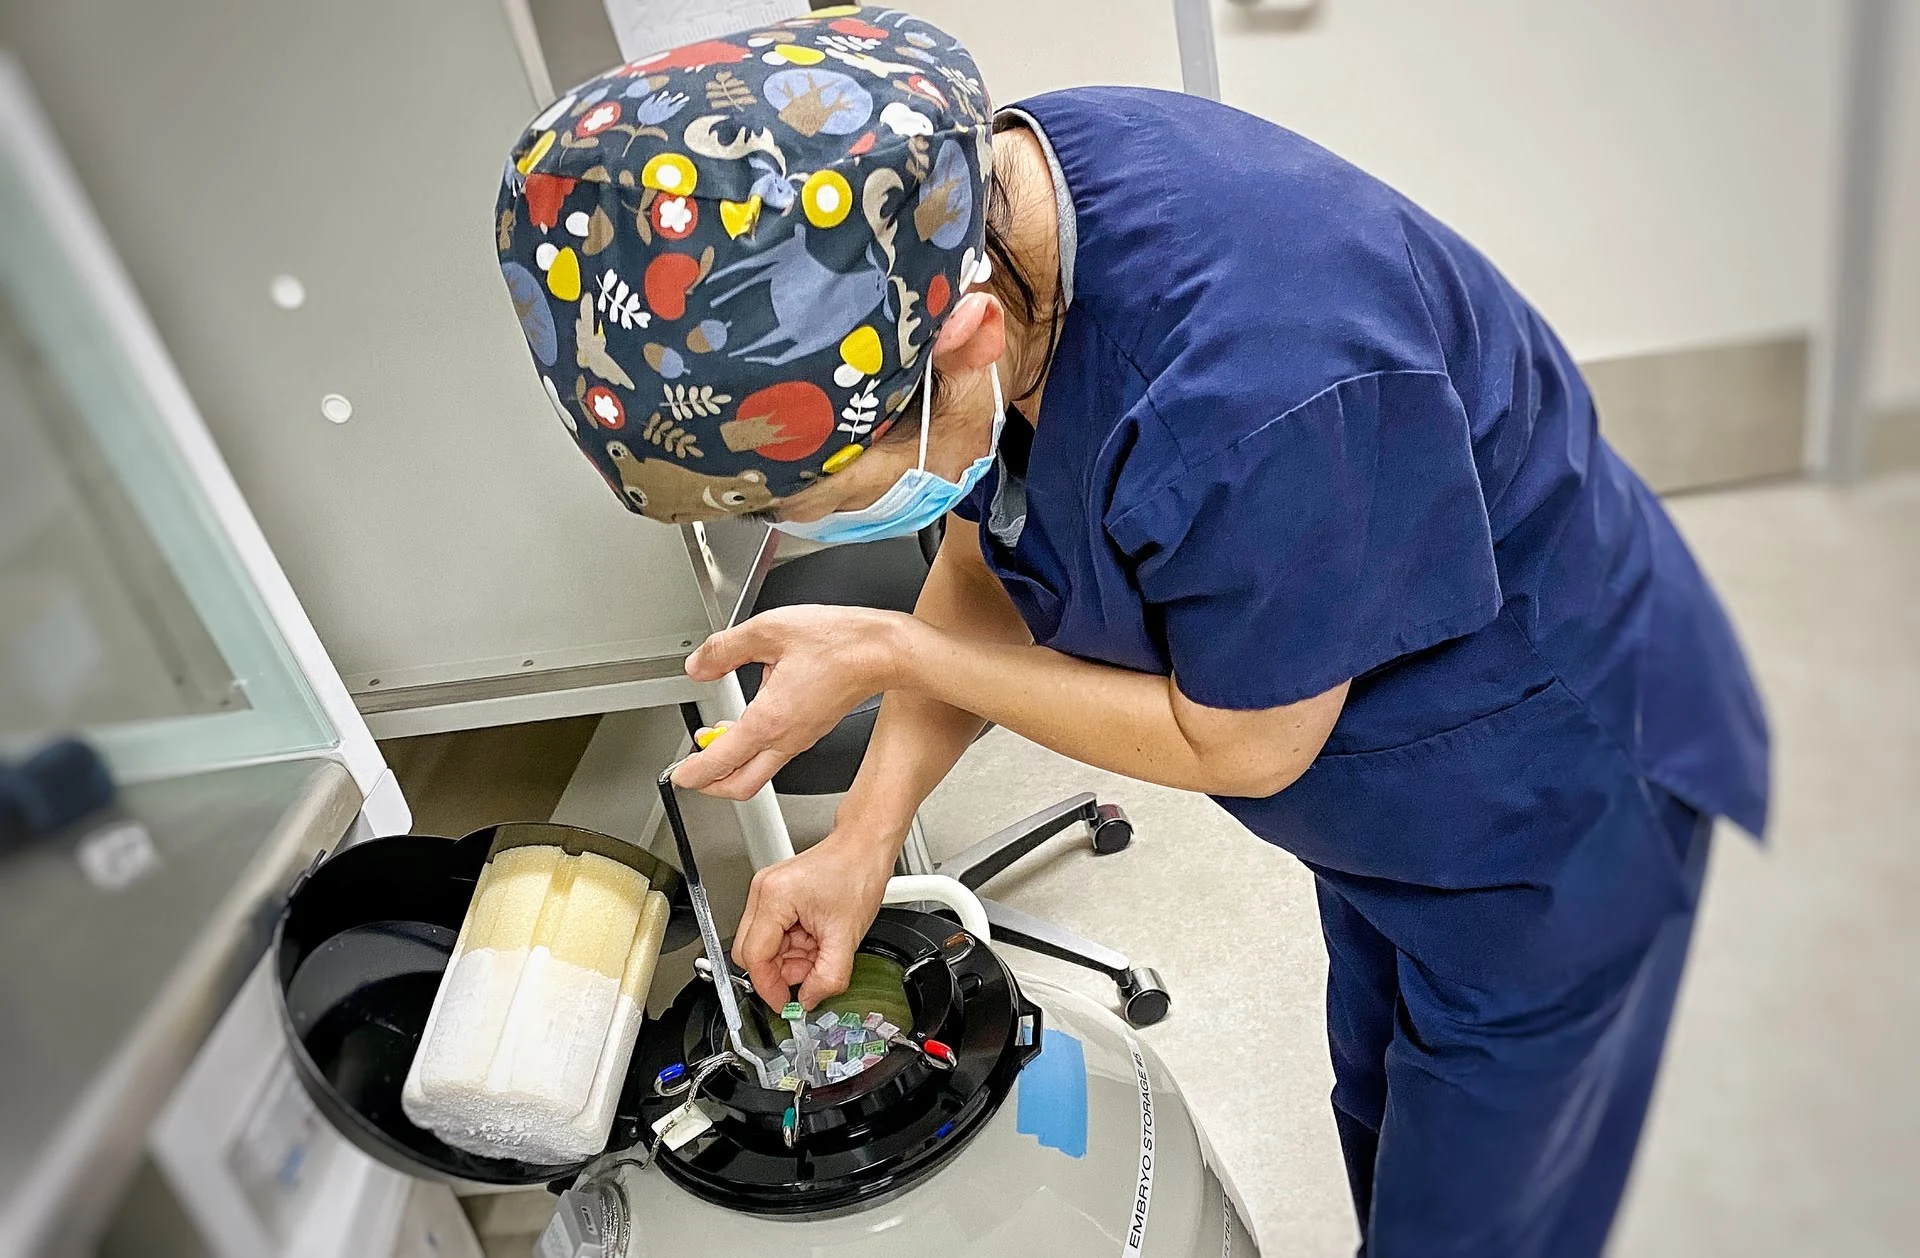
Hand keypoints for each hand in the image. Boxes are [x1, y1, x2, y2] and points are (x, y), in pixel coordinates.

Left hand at [672, 605, 912, 798]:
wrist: (884, 650)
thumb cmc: (839, 642)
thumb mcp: (770, 630)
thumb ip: (725, 649)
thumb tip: (699, 665)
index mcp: (770, 720)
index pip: (720, 762)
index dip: (692, 773)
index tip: (678, 774)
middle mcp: (786, 738)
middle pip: (741, 786)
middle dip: (711, 785)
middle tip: (692, 772)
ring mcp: (801, 738)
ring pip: (759, 772)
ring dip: (732, 765)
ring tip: (713, 742)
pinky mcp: (812, 731)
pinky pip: (775, 754)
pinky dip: (753, 749)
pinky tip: (748, 723)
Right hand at [733, 829, 895, 1007]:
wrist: (864, 846)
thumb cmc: (857, 873)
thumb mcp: (847, 935)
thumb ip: (828, 976)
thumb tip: (809, 998)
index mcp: (774, 898)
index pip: (754, 956)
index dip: (769, 986)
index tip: (784, 1003)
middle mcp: (763, 892)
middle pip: (751, 952)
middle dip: (779, 972)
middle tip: (807, 977)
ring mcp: (767, 892)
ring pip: (763, 945)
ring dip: (789, 959)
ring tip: (820, 950)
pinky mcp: (776, 895)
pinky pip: (774, 933)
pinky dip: (794, 946)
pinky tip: (816, 940)